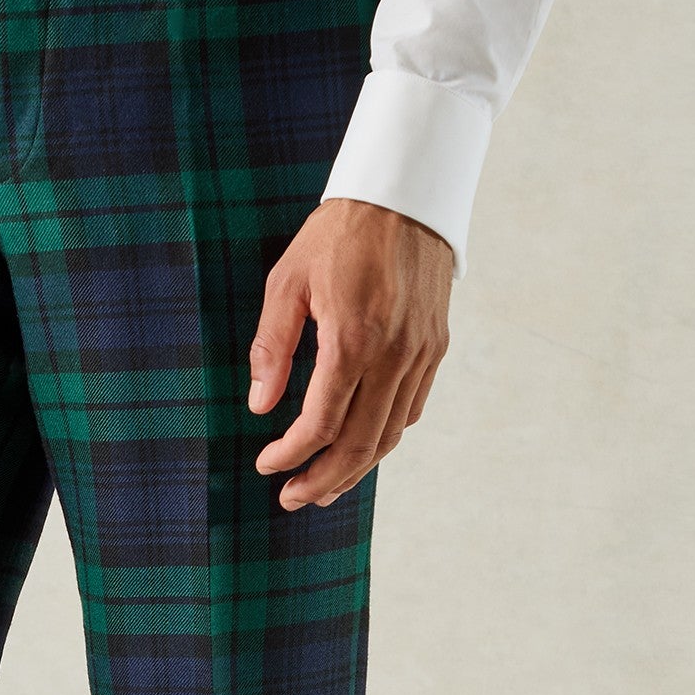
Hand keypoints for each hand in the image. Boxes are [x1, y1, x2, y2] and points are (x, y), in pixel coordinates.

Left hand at [247, 199, 452, 508]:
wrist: (405, 194)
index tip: (268, 466)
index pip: (322, 422)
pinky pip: (410, 409)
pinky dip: (383, 437)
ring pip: (390, 435)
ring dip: (355, 470)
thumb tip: (260, 404)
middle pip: (361, 444)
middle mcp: (394, 353)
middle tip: (293, 499)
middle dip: (323, 480)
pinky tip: (358, 446)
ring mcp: (421, 353)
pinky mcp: (435, 348)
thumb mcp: (287, 281)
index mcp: (353, 337)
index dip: (292, 454)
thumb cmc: (338, 233)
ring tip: (323, 488)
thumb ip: (272, 346)